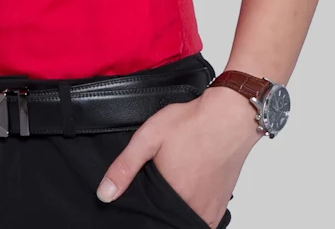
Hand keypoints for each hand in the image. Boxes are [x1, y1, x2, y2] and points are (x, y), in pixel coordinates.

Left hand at [96, 85, 261, 226]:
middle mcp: (193, 209)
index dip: (143, 208)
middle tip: (160, 180)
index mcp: (172, 197)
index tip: (143, 194)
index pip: (150, 217)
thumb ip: (125, 166)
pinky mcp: (222, 204)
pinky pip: (202, 217)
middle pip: (167, 218)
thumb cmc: (192, 123)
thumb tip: (104, 193)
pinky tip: (188, 185)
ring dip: (175, 206)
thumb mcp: (149, 137)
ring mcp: (210, 210)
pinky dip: (192, 205)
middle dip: (158, 206)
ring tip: (173, 181)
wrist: (230, 116)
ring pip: (184, 218)